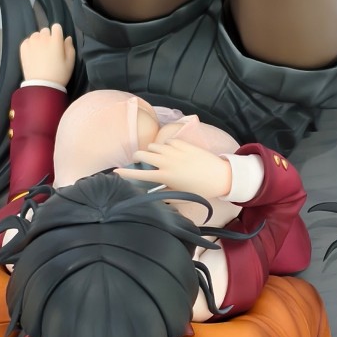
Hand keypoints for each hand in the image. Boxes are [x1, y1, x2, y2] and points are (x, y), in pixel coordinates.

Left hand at [19, 23, 74, 86]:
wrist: (42, 86)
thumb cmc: (59, 74)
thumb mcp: (70, 62)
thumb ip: (70, 47)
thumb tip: (67, 38)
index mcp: (56, 40)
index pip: (56, 27)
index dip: (58, 33)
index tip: (58, 41)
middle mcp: (43, 38)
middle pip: (45, 30)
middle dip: (48, 37)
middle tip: (49, 49)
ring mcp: (32, 42)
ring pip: (36, 35)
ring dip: (39, 40)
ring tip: (40, 52)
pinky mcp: (23, 48)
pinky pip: (27, 41)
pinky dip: (30, 45)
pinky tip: (33, 54)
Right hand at [115, 139, 232, 204]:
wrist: (220, 176)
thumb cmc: (200, 190)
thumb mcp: (180, 195)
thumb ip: (163, 194)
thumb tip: (152, 193)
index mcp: (164, 176)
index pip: (139, 173)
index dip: (125, 172)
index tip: (115, 171)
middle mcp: (166, 161)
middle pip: (141, 153)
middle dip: (136, 157)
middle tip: (139, 161)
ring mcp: (174, 150)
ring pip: (153, 145)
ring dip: (151, 151)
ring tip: (157, 158)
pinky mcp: (183, 143)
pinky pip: (167, 141)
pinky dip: (165, 146)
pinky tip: (171, 152)